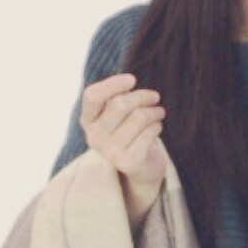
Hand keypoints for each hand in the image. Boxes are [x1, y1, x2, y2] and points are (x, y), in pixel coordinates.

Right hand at [79, 73, 169, 226]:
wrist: (140, 167)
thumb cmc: (129, 130)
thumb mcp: (118, 113)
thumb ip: (118, 97)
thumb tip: (129, 82)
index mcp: (88, 120)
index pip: (92, 96)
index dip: (112, 84)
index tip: (132, 80)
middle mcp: (94, 137)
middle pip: (121, 104)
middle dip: (143, 96)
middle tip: (155, 97)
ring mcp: (109, 152)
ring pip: (139, 117)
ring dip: (154, 111)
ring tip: (159, 112)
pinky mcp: (128, 163)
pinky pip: (149, 133)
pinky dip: (157, 126)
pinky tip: (156, 128)